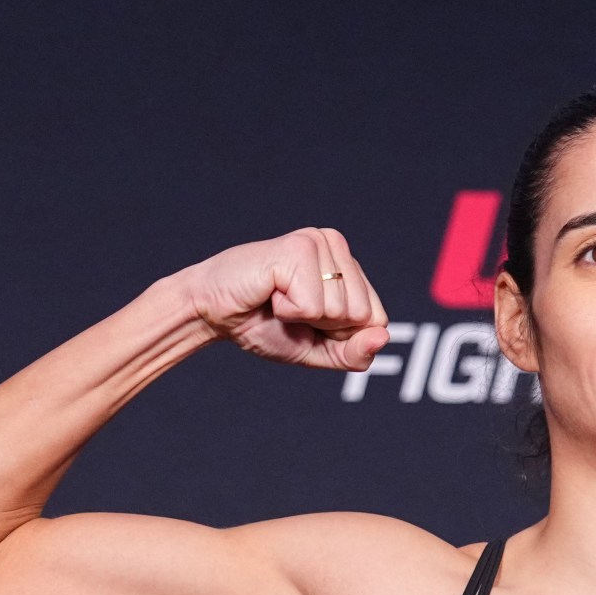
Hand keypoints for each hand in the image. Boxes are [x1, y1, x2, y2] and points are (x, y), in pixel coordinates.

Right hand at [186, 228, 390, 369]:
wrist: (213, 313)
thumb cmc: (263, 325)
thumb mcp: (317, 350)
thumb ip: (353, 352)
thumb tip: (382, 338)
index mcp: (347, 265)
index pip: (377, 320)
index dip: (342, 336)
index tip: (309, 321)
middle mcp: (336, 246)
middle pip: (362, 316)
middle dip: (323, 326)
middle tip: (289, 308)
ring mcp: (319, 242)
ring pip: (339, 310)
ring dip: (302, 316)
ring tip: (278, 297)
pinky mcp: (298, 248)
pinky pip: (313, 305)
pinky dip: (288, 310)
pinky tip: (270, 291)